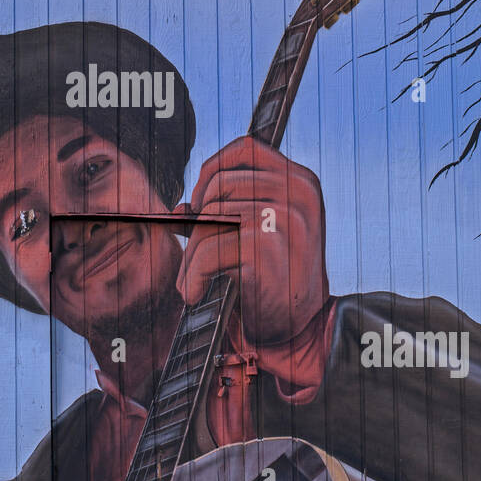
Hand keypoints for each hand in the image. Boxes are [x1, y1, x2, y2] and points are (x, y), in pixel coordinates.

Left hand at [175, 136, 331, 400]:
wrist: (302, 332)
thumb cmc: (276, 281)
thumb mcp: (261, 235)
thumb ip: (228, 210)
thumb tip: (179, 207)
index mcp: (301, 181)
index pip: (246, 148)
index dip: (212, 169)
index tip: (198, 202)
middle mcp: (298, 193)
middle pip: (219, 186)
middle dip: (197, 223)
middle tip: (194, 259)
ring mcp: (285, 218)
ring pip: (210, 218)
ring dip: (192, 255)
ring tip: (195, 280)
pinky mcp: (268, 248)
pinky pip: (209, 250)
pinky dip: (193, 274)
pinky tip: (196, 293)